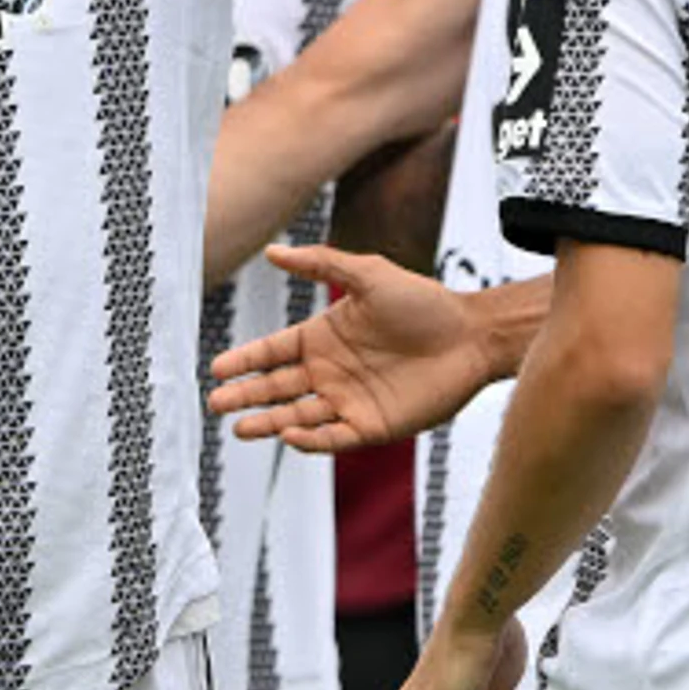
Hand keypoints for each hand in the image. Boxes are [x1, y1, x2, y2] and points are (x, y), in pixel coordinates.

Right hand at [208, 243, 495, 449]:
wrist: (472, 335)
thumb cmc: (423, 302)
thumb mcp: (368, 274)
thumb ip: (320, 263)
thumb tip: (272, 250)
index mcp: (323, 338)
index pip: (273, 353)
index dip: (244, 360)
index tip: (216, 368)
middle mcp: (330, 372)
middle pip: (277, 388)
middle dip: (245, 396)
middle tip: (217, 403)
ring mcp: (349, 401)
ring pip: (298, 416)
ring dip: (269, 422)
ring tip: (240, 428)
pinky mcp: (373, 426)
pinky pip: (334, 437)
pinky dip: (311, 438)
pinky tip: (290, 432)